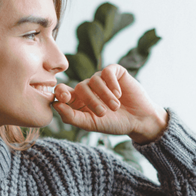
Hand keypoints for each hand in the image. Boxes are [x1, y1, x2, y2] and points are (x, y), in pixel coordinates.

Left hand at [53, 64, 168, 143]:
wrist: (139, 120)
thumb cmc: (114, 124)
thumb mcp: (91, 124)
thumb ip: (72, 116)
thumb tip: (55, 104)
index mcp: (78, 101)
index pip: (63, 92)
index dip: (61, 92)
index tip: (64, 97)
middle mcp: (88, 88)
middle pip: (80, 87)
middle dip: (91, 101)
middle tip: (103, 113)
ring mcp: (101, 79)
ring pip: (94, 80)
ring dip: (105, 95)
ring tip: (115, 107)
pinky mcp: (115, 72)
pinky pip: (107, 72)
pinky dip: (112, 84)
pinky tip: (119, 94)